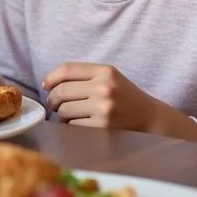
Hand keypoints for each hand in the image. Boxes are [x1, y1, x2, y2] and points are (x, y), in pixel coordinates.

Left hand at [42, 62, 196, 138]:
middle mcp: (105, 88)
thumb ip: (82, 76)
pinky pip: (73, 126)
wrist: (151, 119)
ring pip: (64, 110)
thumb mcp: (109, 78)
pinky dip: (71, 127)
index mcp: (105, 71)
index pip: (66, 70)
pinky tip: (78, 125)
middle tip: (53, 106)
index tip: (45, 86)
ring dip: (61, 115)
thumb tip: (47, 84)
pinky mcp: (103, 127)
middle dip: (52, 100)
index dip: (50, 78)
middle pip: (61, 91)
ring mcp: (104, 108)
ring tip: (69, 116)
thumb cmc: (124, 97)